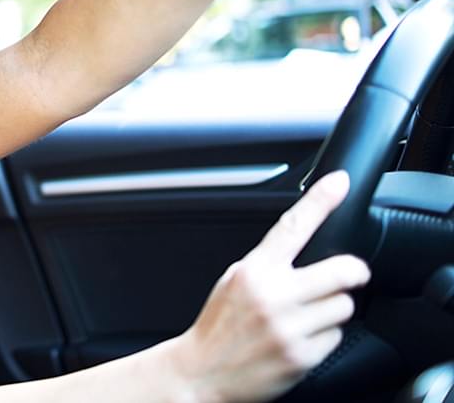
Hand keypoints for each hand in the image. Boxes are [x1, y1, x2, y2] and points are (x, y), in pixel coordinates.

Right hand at [173, 170, 370, 402]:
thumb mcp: (234, 281)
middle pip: (342, 270)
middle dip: (352, 272)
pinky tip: (301, 340)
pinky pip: (336, 338)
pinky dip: (325, 338)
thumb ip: (268, 264)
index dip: (319, 201)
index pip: (292, 226)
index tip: (339, 182)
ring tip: (308, 317)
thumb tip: (303, 246)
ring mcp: (290, 328)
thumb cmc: (219, 325)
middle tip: (351, 274)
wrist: (202, 372)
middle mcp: (273, 296)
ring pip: (344, 306)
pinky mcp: (302, 357)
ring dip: (334, 310)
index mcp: (253, 271)